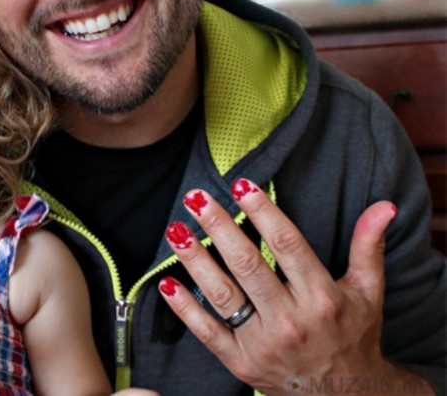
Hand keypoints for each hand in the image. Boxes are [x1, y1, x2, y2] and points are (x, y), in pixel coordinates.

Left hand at [158, 178, 433, 394]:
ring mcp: (263, 344)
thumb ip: (368, 246)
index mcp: (322, 298)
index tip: (241, 184)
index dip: (263, 213)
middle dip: (220, 227)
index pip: (287, 246)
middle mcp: (291, 321)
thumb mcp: (368, 291)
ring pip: (223, 296)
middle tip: (197, 197)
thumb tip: (383, 206)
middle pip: (248, 265)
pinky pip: (208, 333)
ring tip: (176, 229)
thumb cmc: (353, 334)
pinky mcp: (241, 364)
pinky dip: (185, 309)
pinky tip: (166, 283)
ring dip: (196, 261)